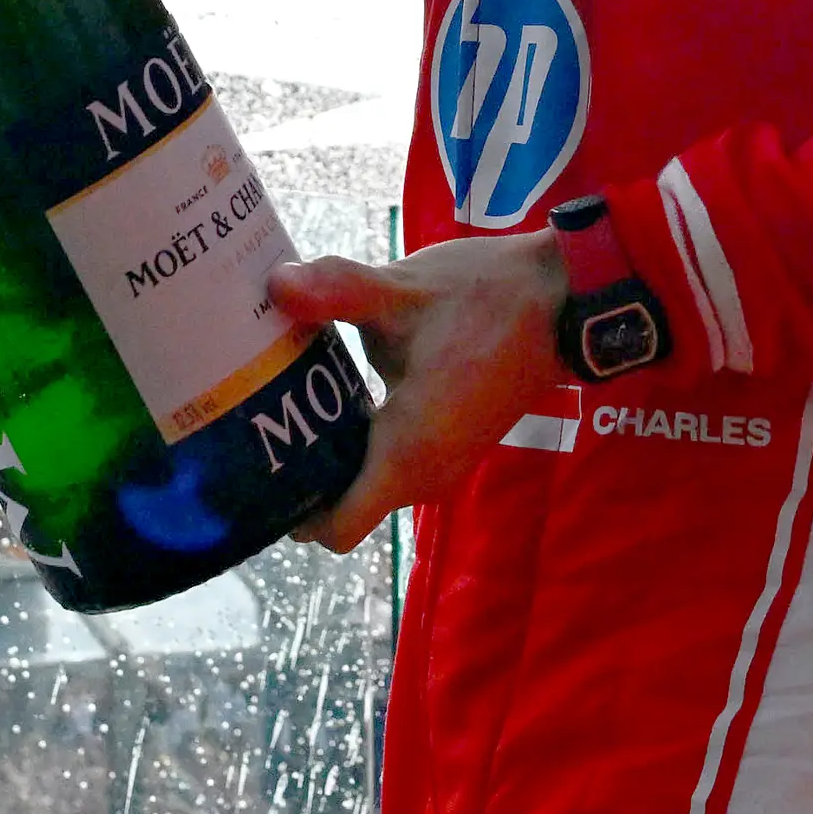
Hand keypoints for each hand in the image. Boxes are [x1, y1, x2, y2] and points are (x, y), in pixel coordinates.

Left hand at [271, 232, 567, 551]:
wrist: (563, 296)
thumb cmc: (489, 299)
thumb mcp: (405, 290)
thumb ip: (336, 289)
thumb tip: (274, 285)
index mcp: (409, 453)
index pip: (337, 528)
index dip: (289, 510)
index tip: (250, 469)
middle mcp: (426, 475)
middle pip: (344, 505)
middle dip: (298, 473)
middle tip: (249, 423)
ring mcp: (443, 463)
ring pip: (367, 481)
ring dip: (330, 454)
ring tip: (283, 403)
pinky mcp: (451, 444)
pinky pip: (389, 462)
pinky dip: (359, 440)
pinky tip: (334, 391)